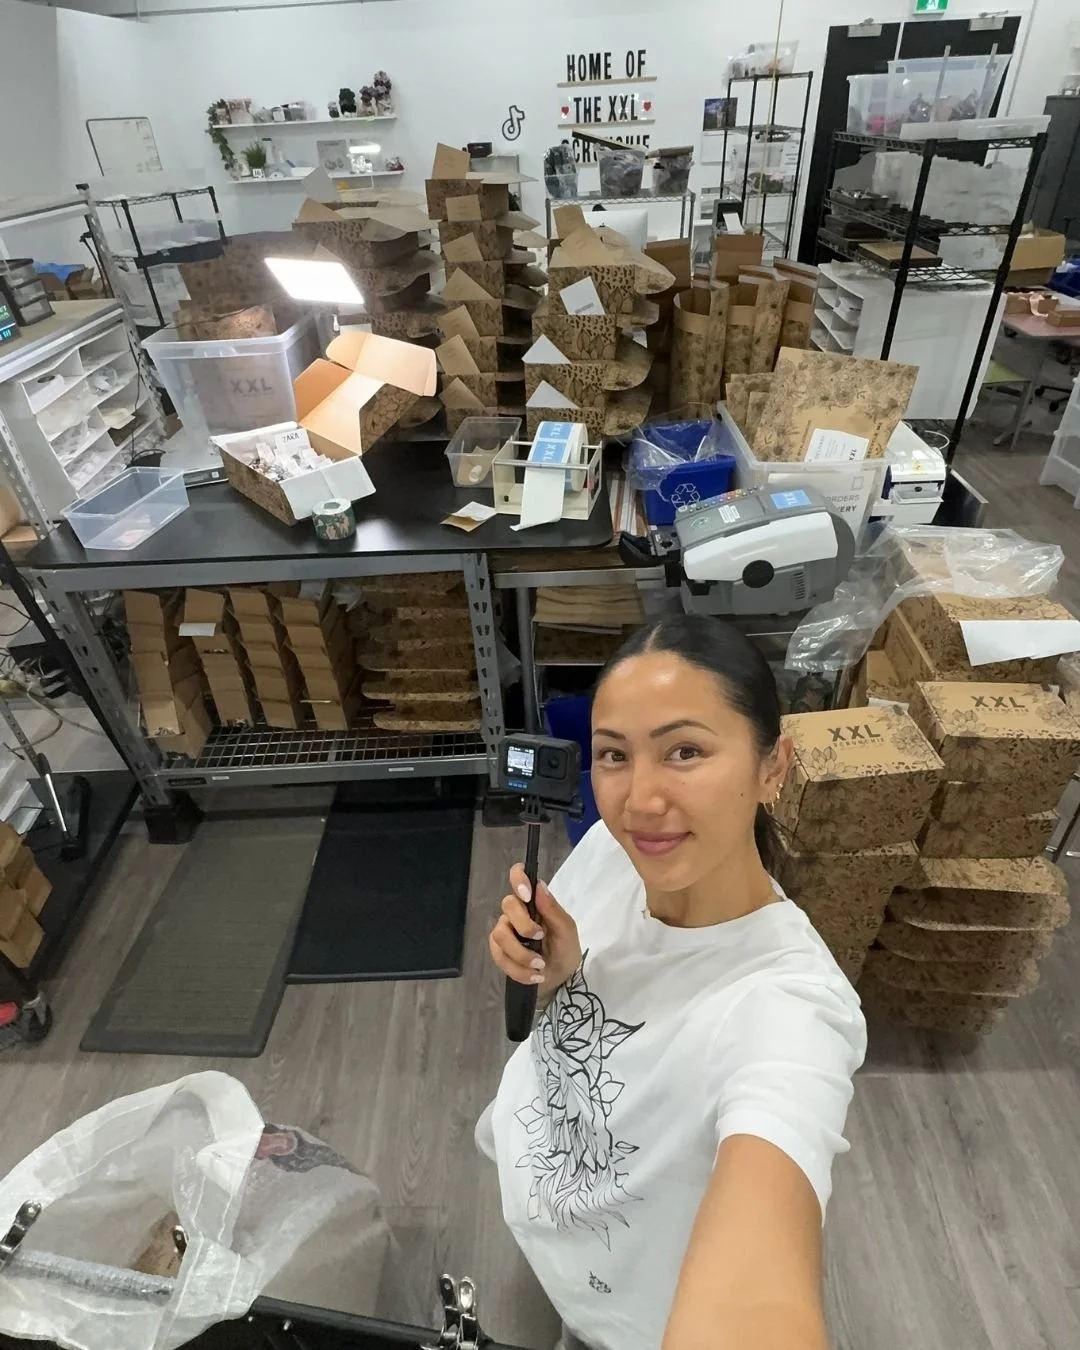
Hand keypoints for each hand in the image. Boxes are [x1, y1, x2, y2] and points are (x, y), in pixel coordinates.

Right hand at [489, 862, 581, 995]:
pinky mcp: (500, 952)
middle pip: (507, 905)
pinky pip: (500, 957)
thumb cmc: (565, 950)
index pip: (518, 876)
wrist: (561, 981)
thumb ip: (553, 910)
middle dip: (523, 925)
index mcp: (534, 902)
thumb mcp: (566, 931)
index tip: (527, 895)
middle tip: (539, 938)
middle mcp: (516, 913)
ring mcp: (505, 932)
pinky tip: (534, 976)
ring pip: (500, 934)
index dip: (518, 879)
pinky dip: (519, 969)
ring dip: (522, 954)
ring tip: (540, 965)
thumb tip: (539, 886)